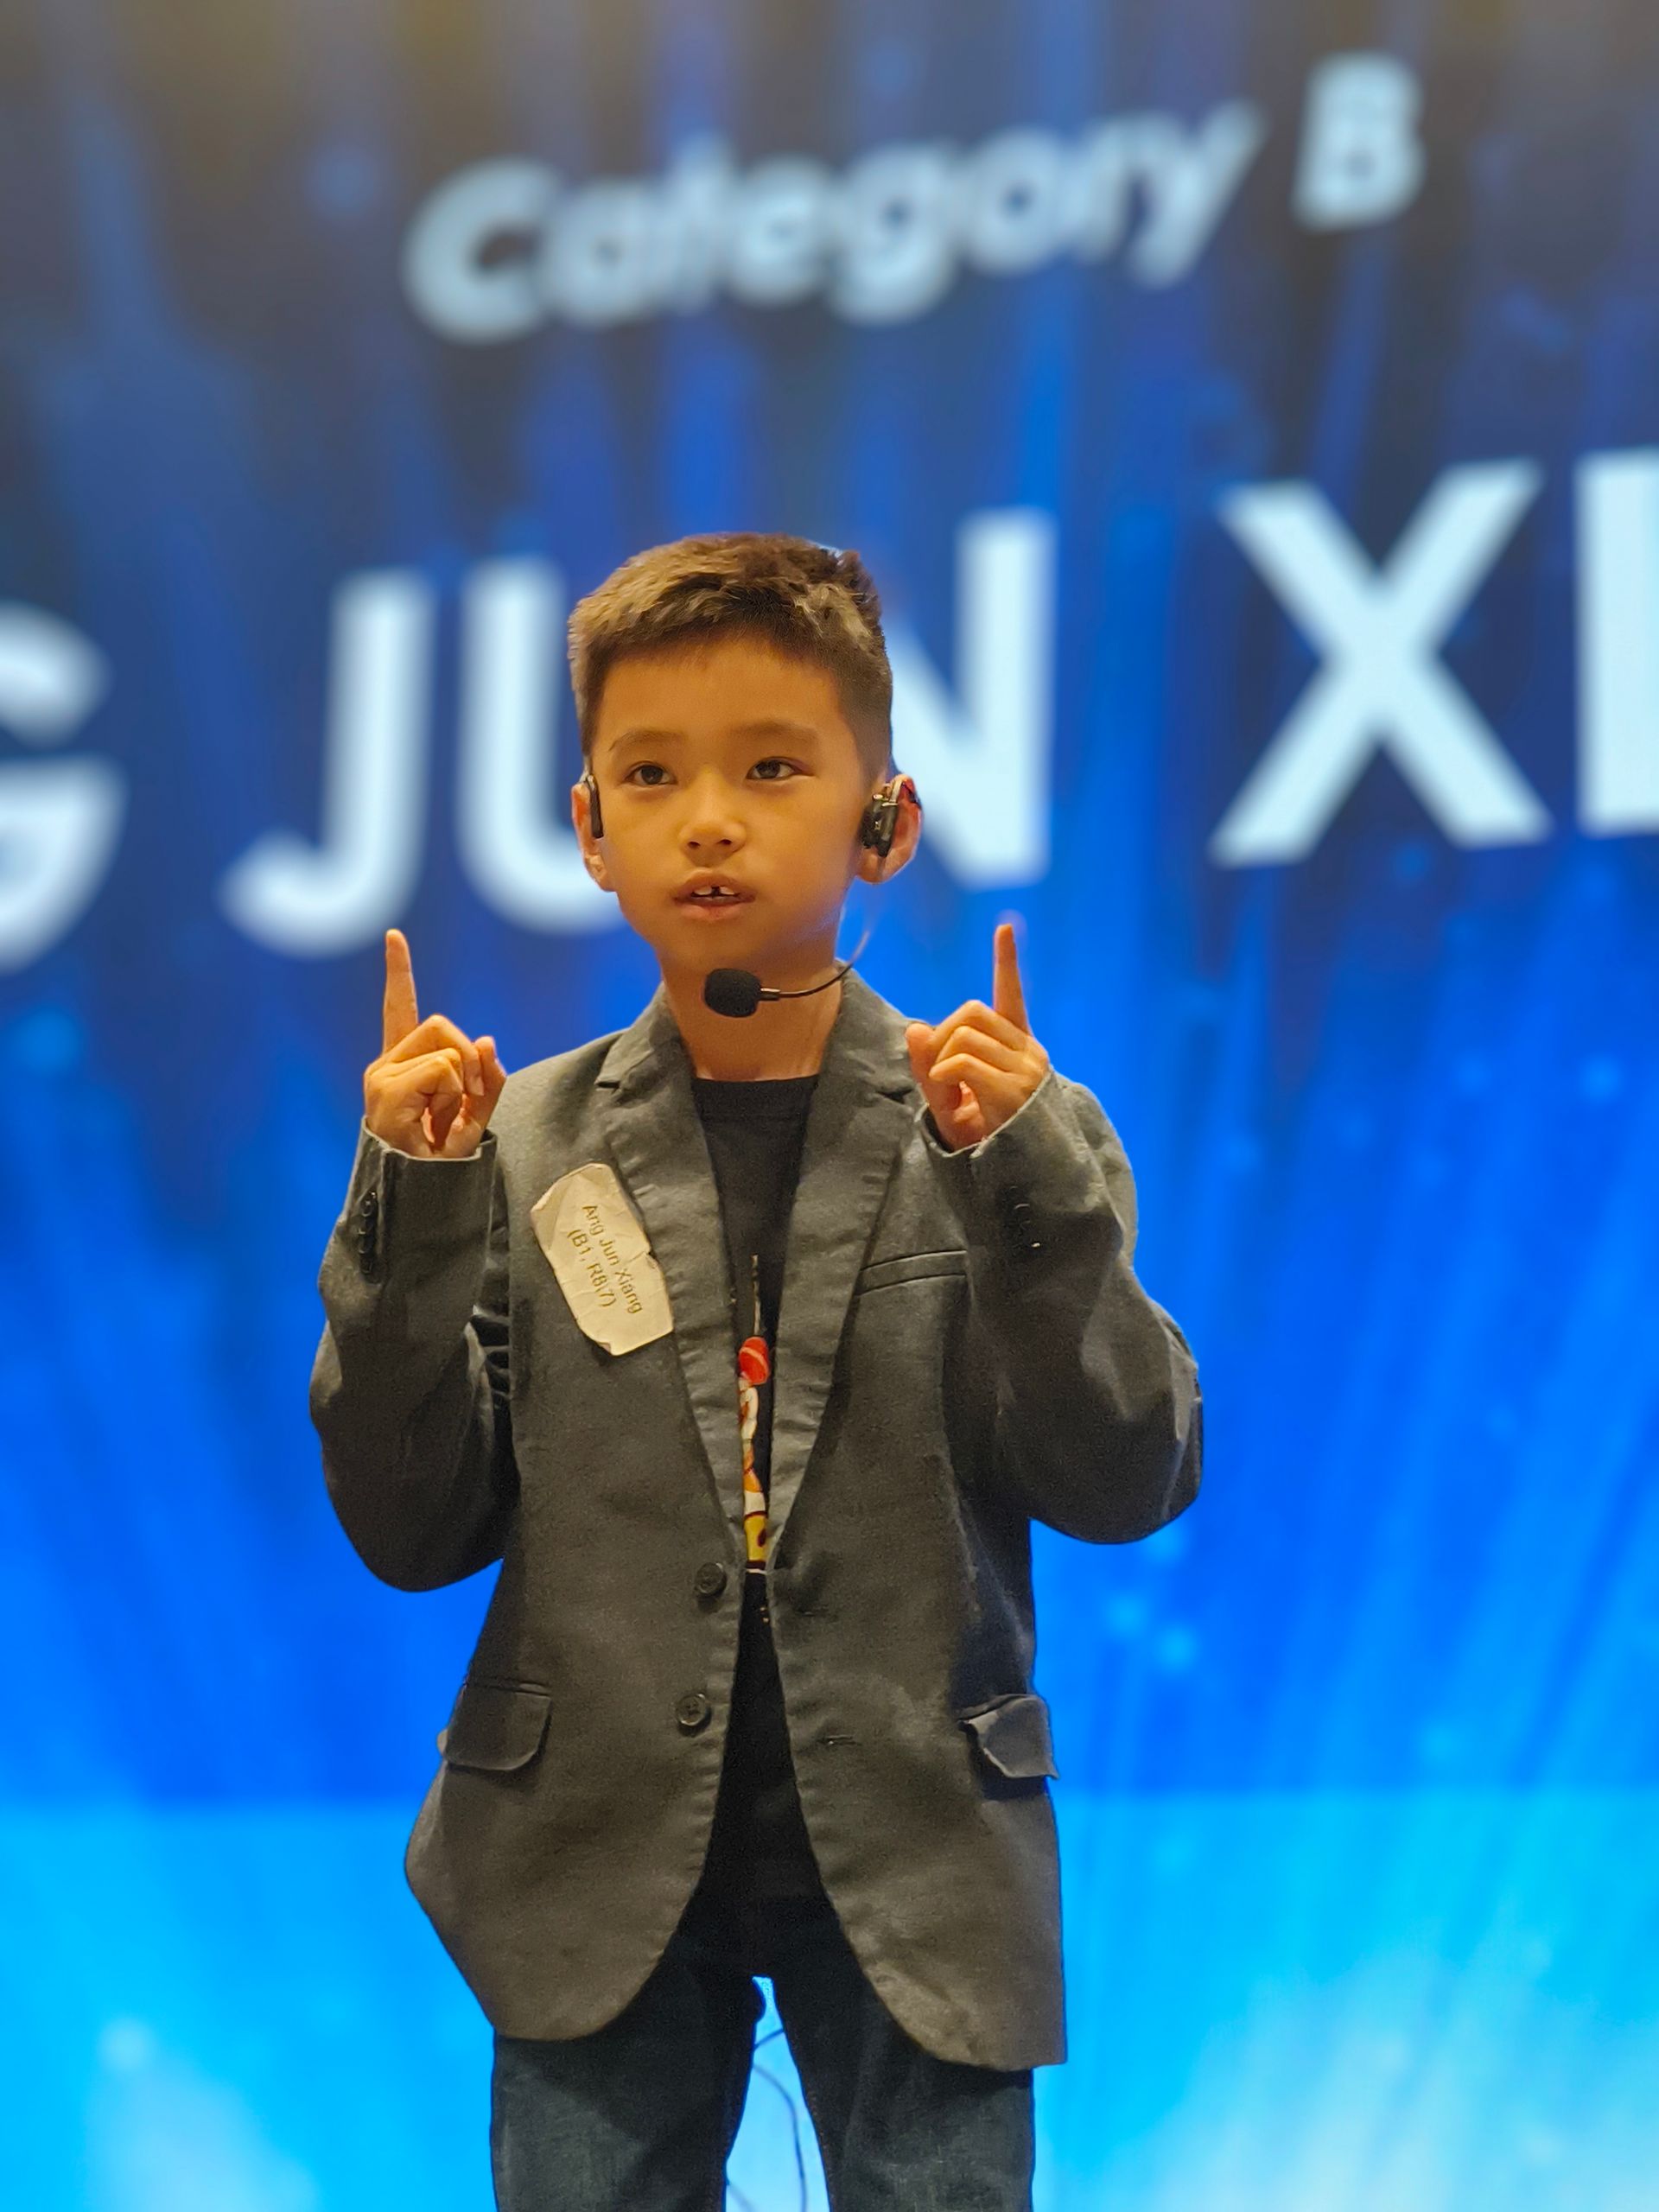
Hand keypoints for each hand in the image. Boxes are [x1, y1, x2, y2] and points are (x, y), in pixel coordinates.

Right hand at [363, 928, 508, 1157]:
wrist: (420, 1195)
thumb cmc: (443, 1159)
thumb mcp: (477, 1114)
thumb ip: (488, 1078)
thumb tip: (487, 1041)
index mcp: (404, 1065)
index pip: (400, 1010)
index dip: (398, 972)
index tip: (394, 935)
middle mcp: (386, 1065)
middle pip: (441, 1024)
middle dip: (467, 1058)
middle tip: (463, 1100)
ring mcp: (381, 1077)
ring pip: (445, 1050)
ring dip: (459, 1084)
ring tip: (442, 1118)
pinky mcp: (385, 1090)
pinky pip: (439, 1070)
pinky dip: (450, 1095)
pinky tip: (431, 1122)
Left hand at [905, 920, 1049, 1150]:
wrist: (1015, 1178)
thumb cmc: (983, 1136)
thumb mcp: (948, 1098)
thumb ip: (930, 1065)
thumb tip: (913, 1028)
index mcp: (1017, 1047)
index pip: (1012, 996)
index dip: (1007, 962)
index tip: (1005, 926)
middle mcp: (1027, 1052)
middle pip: (972, 1011)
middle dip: (943, 1033)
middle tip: (939, 1072)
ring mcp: (1025, 1069)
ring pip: (965, 1034)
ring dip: (941, 1057)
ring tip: (947, 1089)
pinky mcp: (1014, 1089)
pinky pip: (964, 1061)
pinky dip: (944, 1073)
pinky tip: (947, 1092)